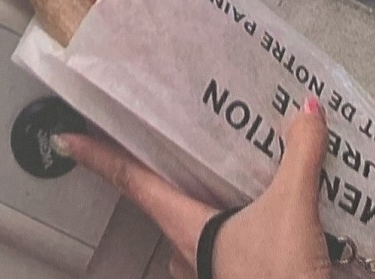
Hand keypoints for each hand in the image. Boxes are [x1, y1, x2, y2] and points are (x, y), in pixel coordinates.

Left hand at [60, 97, 332, 278]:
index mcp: (187, 226)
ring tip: (228, 159)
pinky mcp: (236, 275)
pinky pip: (224, 237)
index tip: (67, 140)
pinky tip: (263, 201)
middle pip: (162, 198)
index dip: (99, 158)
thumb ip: (299, 156)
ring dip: (205, 193)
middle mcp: (189, 248)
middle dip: (164, 166)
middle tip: (166, 130)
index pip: (132, 182)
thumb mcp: (293, 209)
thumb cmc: (279, 278)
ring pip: (195, 221)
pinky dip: (237, 214)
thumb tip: (307, 112)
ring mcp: (209, 268)